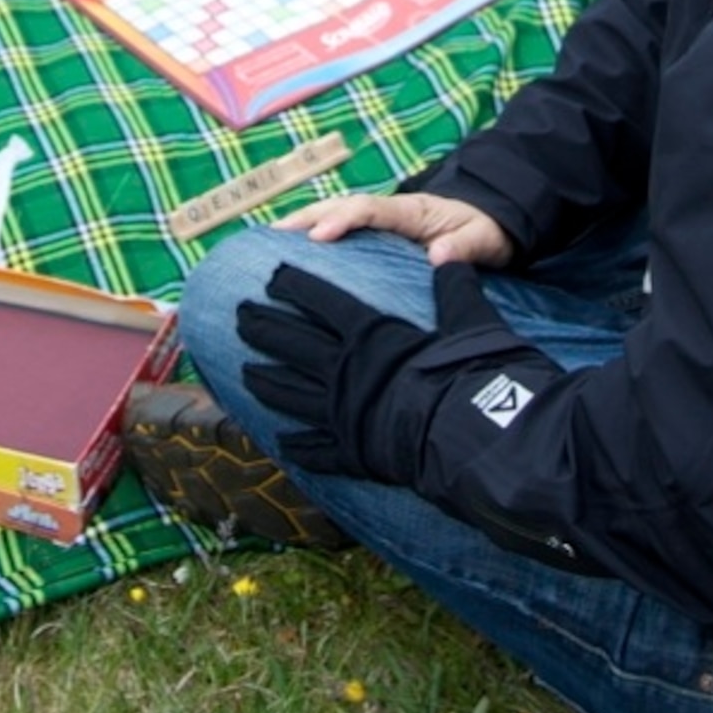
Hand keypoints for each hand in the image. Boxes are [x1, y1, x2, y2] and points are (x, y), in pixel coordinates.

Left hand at [239, 261, 559, 491]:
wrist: (469, 439)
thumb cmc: (473, 375)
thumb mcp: (471, 322)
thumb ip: (455, 290)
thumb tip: (450, 260)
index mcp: (371, 335)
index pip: (323, 302)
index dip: (295, 287)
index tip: (273, 275)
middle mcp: (345, 371)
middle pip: (291, 343)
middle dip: (263, 326)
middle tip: (239, 315)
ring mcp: (341, 414)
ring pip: (290, 394)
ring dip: (265, 381)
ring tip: (245, 372)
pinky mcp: (350, 452)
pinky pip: (316, 449)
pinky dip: (298, 446)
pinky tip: (282, 442)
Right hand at [284, 190, 514, 268]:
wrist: (492, 224)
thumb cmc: (486, 231)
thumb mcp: (486, 240)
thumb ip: (466, 247)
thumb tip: (438, 256)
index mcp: (413, 210)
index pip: (371, 209)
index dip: (343, 219)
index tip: (318, 236)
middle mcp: (392, 210)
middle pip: (342, 205)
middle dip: (309, 216)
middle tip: (275, 234)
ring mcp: (383, 221)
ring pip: (337, 214)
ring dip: (305, 222)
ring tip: (270, 241)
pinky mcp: (380, 235)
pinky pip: (343, 231)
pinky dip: (315, 234)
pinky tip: (293, 252)